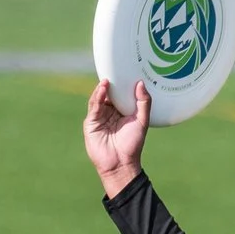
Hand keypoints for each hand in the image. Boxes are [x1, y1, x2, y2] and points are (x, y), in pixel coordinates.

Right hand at [84, 79, 150, 197]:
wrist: (121, 162)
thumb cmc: (133, 143)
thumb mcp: (142, 121)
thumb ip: (143, 103)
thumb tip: (141, 84)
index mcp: (122, 111)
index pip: (120, 94)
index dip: (122, 84)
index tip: (126, 70)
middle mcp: (110, 112)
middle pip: (109, 94)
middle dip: (111, 83)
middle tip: (115, 70)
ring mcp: (99, 117)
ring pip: (99, 99)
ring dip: (103, 89)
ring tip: (108, 80)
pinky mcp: (91, 122)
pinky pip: (94, 107)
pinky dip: (97, 97)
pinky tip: (102, 90)